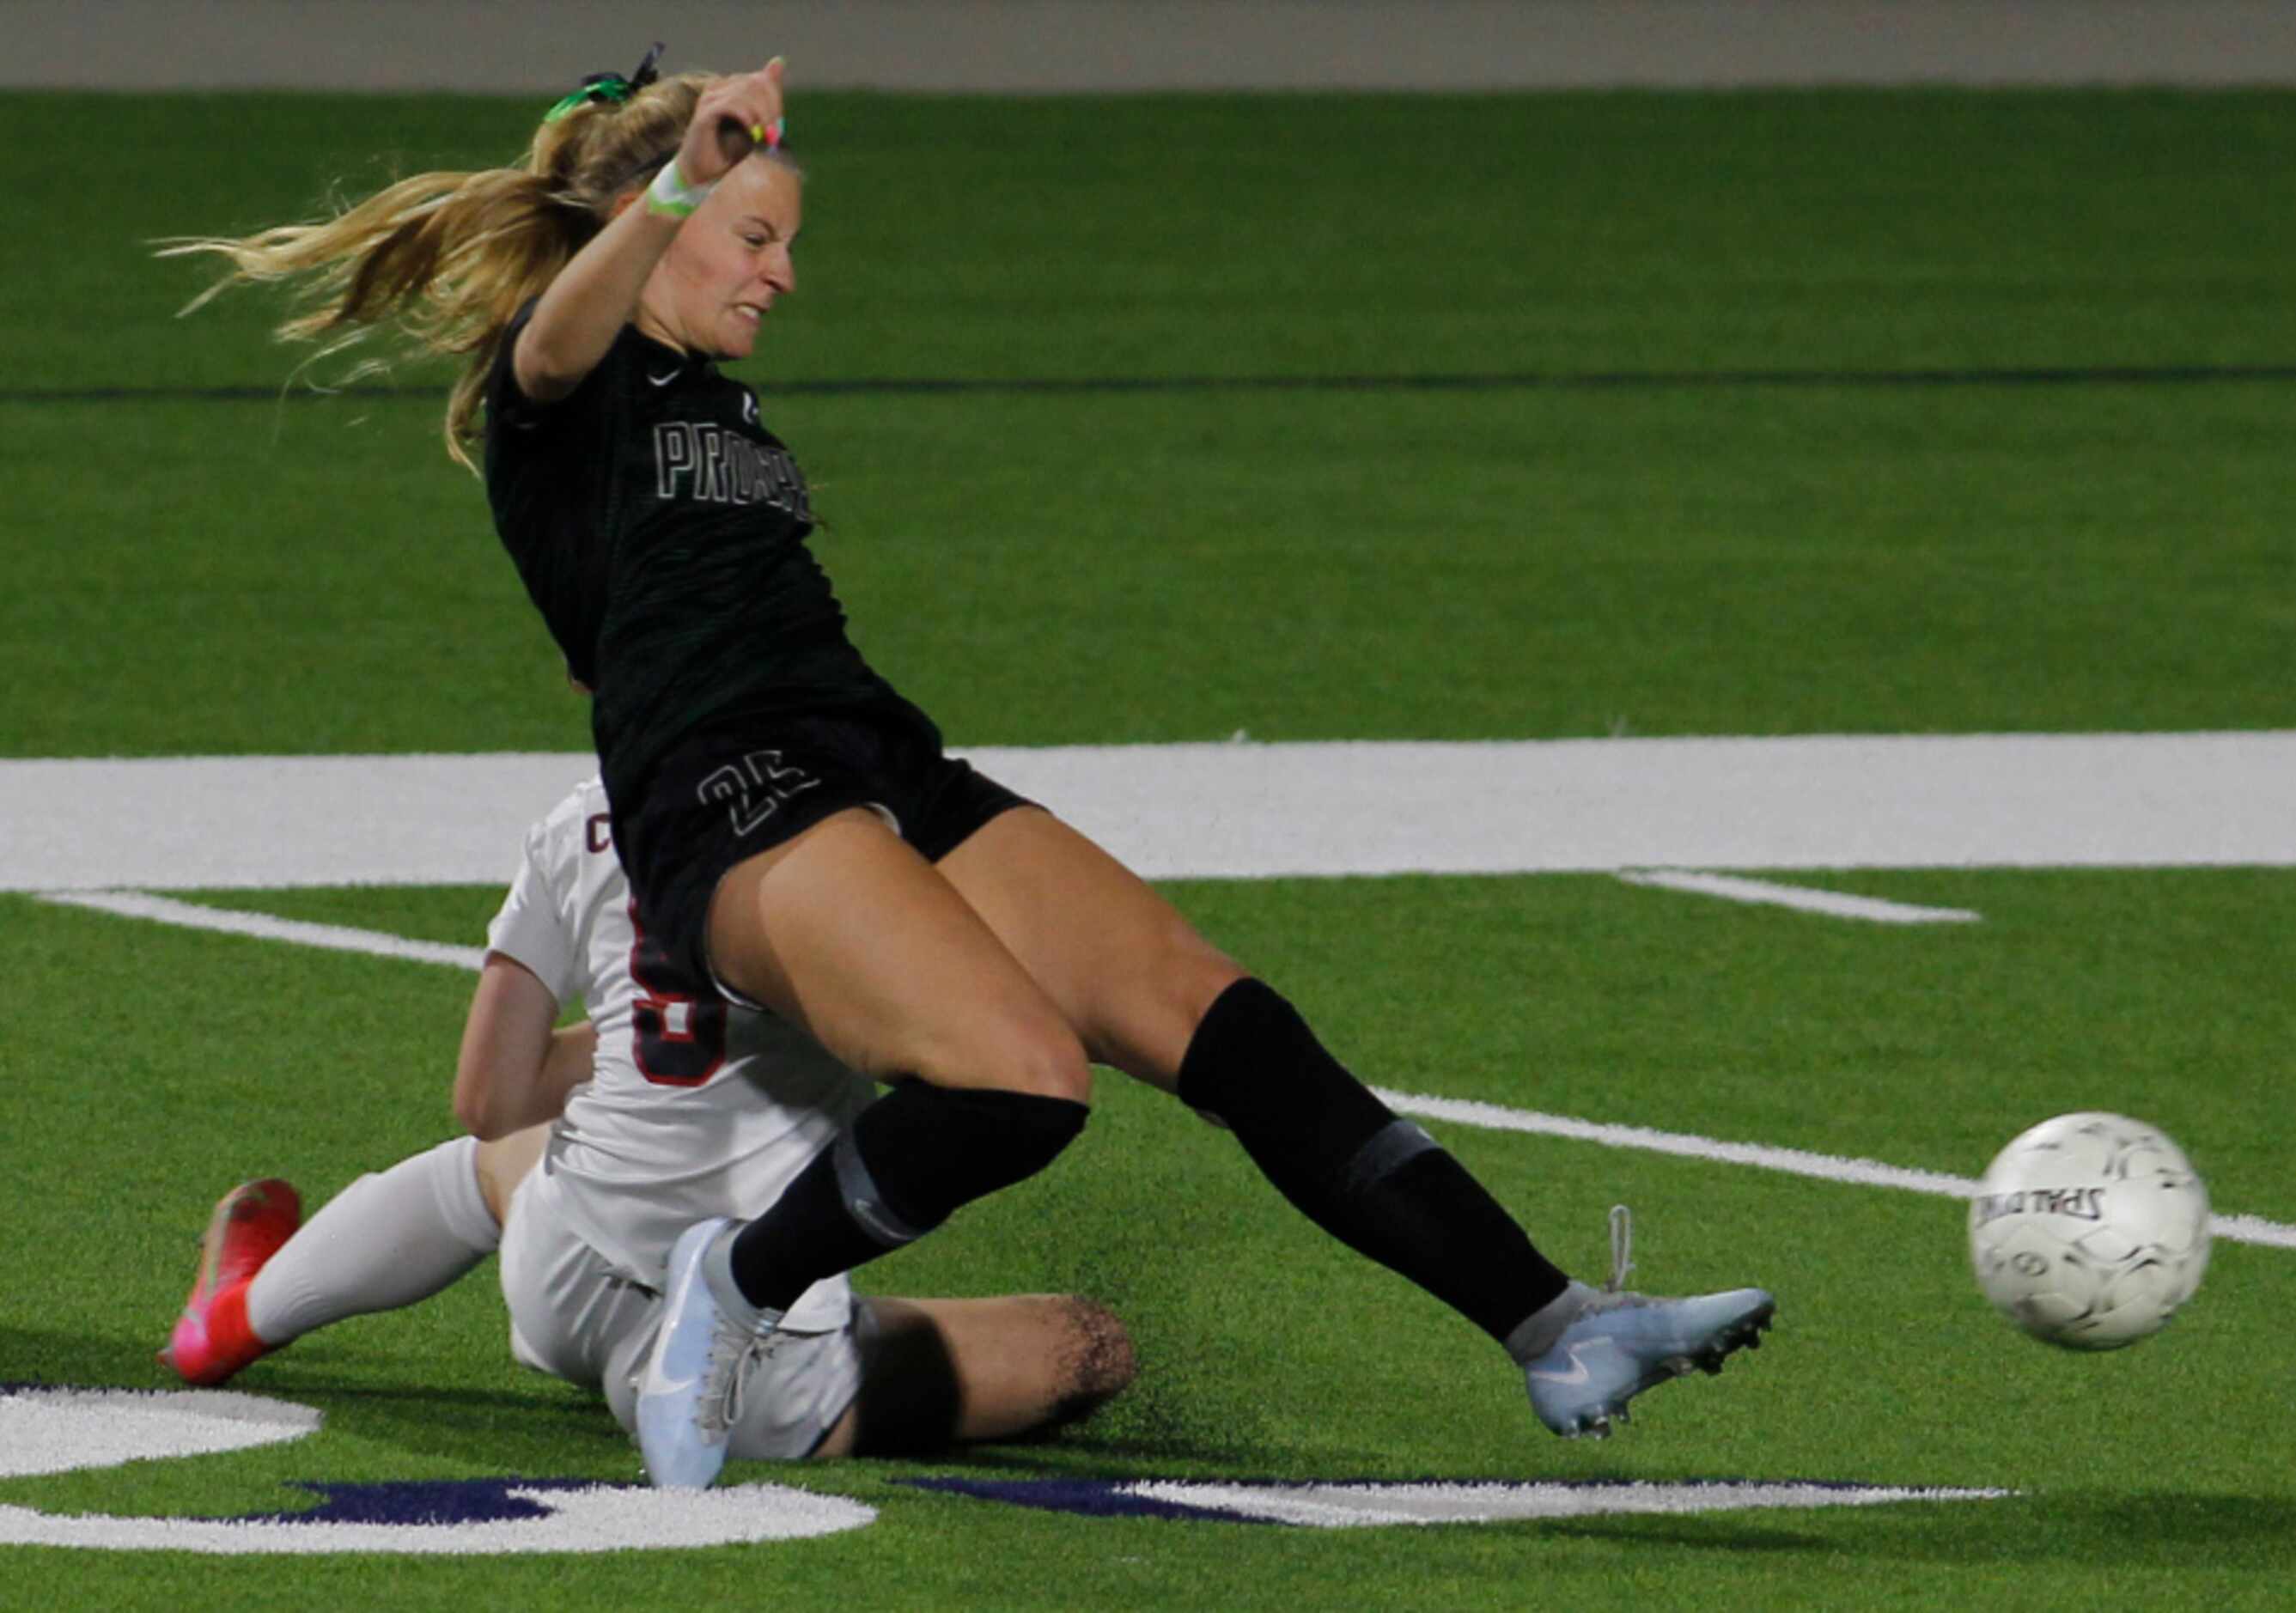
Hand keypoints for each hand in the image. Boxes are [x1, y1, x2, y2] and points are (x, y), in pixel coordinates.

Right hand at [676, 56, 785, 186]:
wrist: (704, 172)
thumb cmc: (729, 149)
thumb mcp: (756, 122)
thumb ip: (767, 97)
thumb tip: (779, 60)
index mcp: (731, 86)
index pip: (761, 80)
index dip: (775, 101)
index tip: (779, 126)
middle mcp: (718, 87)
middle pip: (755, 83)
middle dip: (771, 109)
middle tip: (775, 133)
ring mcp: (710, 98)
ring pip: (746, 93)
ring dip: (761, 116)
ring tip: (765, 136)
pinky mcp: (705, 112)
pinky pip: (731, 105)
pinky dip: (747, 118)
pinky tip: (751, 132)